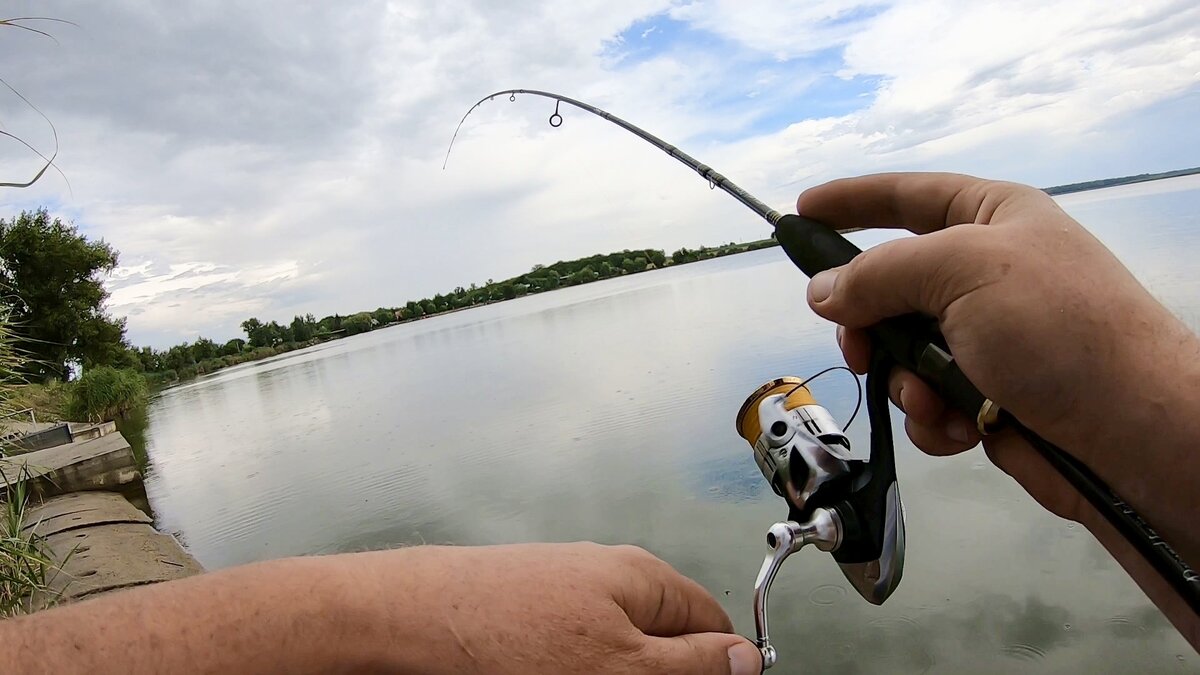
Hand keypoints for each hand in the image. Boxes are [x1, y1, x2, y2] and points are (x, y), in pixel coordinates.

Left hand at [347, 542, 761, 673]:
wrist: (402, 624)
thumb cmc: (501, 640)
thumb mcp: (620, 668)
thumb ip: (691, 666)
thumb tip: (746, 659)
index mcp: (640, 576)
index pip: (711, 621)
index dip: (718, 665)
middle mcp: (602, 574)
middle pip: (658, 637)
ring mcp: (558, 592)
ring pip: (607, 650)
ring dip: (608, 674)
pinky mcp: (519, 613)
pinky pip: (563, 651)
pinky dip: (566, 671)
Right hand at [796, 173, 1199, 546]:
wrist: (1132, 431)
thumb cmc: (1057, 328)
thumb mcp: (963, 272)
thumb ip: (879, 274)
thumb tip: (822, 291)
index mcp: (993, 219)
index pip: (908, 197)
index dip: (852, 202)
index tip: (801, 212)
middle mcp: (985, 274)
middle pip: (888, 287)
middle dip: (869, 324)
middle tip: (860, 347)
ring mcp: (985, 338)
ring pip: (898, 352)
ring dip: (905, 381)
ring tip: (936, 400)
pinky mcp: (985, 394)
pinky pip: (924, 401)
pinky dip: (933, 418)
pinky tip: (963, 427)